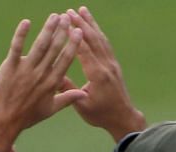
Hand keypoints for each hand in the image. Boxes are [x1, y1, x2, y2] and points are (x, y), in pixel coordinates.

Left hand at [0, 14, 86, 151]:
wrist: (3, 123)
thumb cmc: (26, 117)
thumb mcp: (49, 109)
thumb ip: (67, 98)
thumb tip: (84, 94)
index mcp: (51, 82)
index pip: (66, 59)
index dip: (73, 44)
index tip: (79, 31)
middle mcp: (41, 74)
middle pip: (54, 48)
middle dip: (62, 31)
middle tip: (67, 17)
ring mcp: (25, 70)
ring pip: (40, 45)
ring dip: (48, 29)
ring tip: (54, 16)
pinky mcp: (9, 68)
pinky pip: (16, 47)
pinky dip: (21, 34)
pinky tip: (26, 22)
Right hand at [68, 7, 145, 139]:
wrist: (122, 117)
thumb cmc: (100, 114)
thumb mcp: (82, 105)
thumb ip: (69, 90)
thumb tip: (54, 77)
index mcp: (97, 75)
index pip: (85, 50)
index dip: (75, 35)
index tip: (66, 23)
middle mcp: (106, 65)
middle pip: (93, 39)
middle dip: (81, 23)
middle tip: (70, 11)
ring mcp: (111, 63)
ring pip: (101, 38)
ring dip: (91, 23)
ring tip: (82, 10)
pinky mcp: (113, 64)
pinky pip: (105, 44)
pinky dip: (98, 32)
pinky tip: (93, 26)